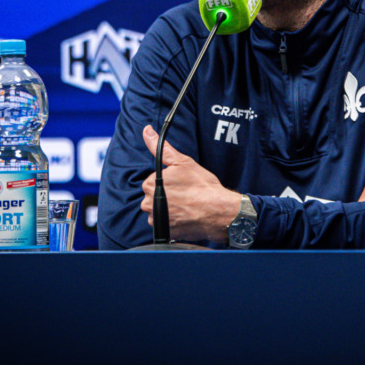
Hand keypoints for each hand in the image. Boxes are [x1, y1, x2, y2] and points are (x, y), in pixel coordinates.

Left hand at [140, 125, 240, 243]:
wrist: (218, 211)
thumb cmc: (202, 186)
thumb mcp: (183, 162)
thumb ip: (161, 147)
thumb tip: (146, 130)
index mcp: (150, 184)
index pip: (153, 180)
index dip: (169, 180)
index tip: (181, 183)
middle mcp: (148, 204)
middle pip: (154, 196)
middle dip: (168, 194)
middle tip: (186, 193)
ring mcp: (156, 220)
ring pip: (159, 211)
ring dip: (169, 208)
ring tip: (187, 205)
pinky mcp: (164, 233)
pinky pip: (165, 225)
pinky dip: (173, 221)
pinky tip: (186, 216)